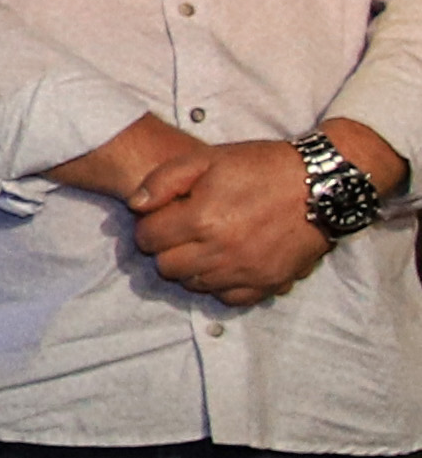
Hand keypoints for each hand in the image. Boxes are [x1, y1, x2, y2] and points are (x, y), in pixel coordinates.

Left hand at [124, 137, 338, 306]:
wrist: (322, 184)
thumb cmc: (262, 167)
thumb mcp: (207, 159)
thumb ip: (163, 180)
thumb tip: (136, 206)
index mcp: (201, 219)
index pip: (147, 240)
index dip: (150, 227)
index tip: (165, 217)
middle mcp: (221, 252)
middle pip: (167, 268)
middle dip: (167, 249)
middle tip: (183, 232)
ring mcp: (246, 272)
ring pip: (195, 285)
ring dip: (193, 268)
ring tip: (207, 245)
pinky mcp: (269, 283)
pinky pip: (230, 299)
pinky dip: (223, 285)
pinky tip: (228, 262)